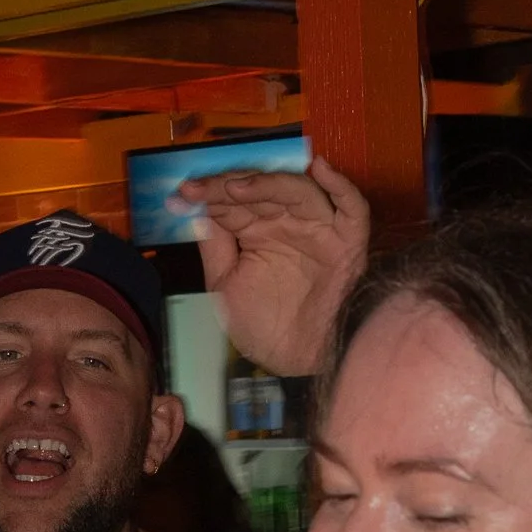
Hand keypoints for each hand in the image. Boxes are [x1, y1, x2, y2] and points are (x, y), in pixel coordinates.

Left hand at [179, 153, 368, 374]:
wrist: (301, 362)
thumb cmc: (266, 329)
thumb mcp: (226, 286)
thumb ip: (216, 248)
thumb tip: (196, 211)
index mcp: (257, 232)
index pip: (232, 202)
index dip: (206, 195)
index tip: (179, 195)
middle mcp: (287, 224)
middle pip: (260, 190)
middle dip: (227, 187)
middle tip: (199, 188)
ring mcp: (317, 229)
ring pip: (297, 191)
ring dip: (268, 184)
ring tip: (237, 187)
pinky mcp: (347, 242)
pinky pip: (351, 209)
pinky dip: (341, 187)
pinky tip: (320, 169)